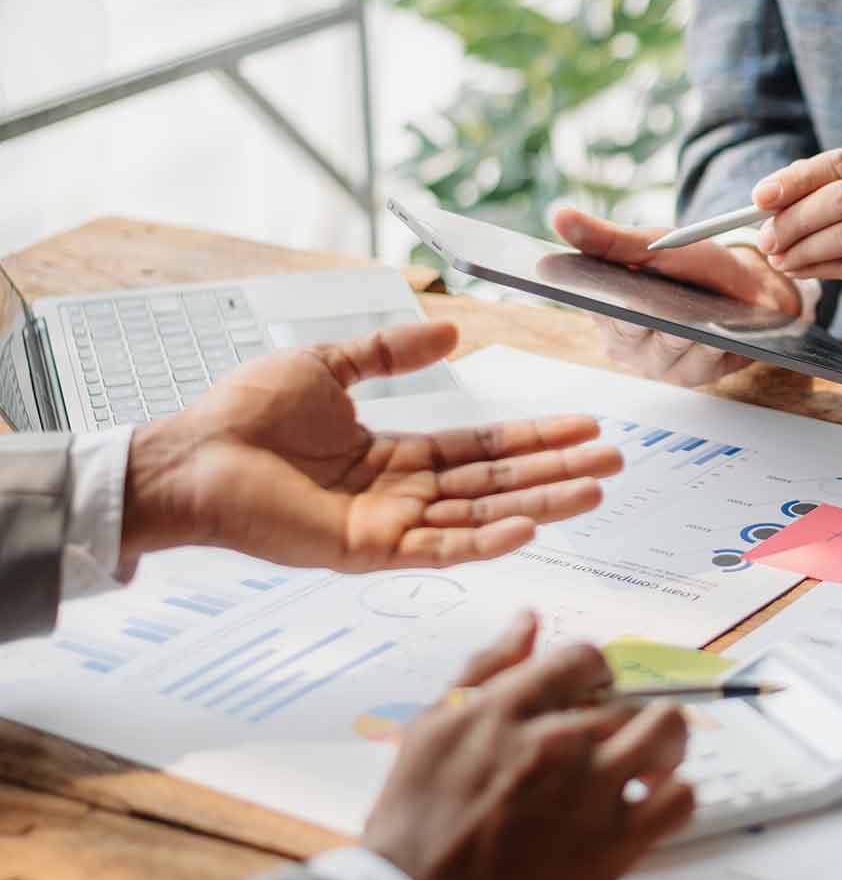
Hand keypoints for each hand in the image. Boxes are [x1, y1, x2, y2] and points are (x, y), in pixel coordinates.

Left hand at [123, 321, 620, 569]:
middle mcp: (402, 495)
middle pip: (498, 480)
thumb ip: (389, 351)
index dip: (535, 435)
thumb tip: (450, 329)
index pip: (482, 446)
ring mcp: (389, 526)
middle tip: (615, 460)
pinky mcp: (367, 551)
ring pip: (483, 513)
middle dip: (558, 470)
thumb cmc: (241, 415)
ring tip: (596, 490)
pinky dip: (487, 538)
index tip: (584, 425)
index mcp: (394, 455)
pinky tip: (531, 526)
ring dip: (542, 501)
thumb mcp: (327, 366)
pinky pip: (440, 546)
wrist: (188, 456)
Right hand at [362, 613, 695, 879]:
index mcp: (512, 709)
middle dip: (628, 708)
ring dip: (664, 740)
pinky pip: (681, 798)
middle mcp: (558, 743)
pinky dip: (675, 793)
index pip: (586, 657)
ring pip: (668, 732)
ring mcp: (591, 794)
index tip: (593, 691)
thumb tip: (528, 622)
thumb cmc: (415, 819)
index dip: (596, 671)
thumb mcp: (433, 725)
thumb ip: (487, 667)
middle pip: (632, 695)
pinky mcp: (613, 845)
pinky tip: (650, 800)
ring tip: (646, 758)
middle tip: (617, 732)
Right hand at [552, 206, 799, 385]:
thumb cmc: (691, 266)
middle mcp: (624, 343)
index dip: (594, 294)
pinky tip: (722, 333)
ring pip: (666, 346)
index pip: (591, 304)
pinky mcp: (690, 376)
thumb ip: (606, 239)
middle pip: (628, 330)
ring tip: (700, 312)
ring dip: (685, 327)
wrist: (746, 287)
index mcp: (604, 310)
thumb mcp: (650, 244)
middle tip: (657, 295)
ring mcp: (656, 363)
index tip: (605, 284)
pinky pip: (697, 362)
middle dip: (646, 310)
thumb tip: (558, 215)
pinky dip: (711, 344)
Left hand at [752, 141, 841, 318]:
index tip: (760, 197)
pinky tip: (801, 270)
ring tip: (779, 257)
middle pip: (840, 197)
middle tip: (765, 236)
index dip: (794, 180)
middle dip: (793, 218)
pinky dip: (821, 268)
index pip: (839, 162)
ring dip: (802, 248)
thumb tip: (783, 191)